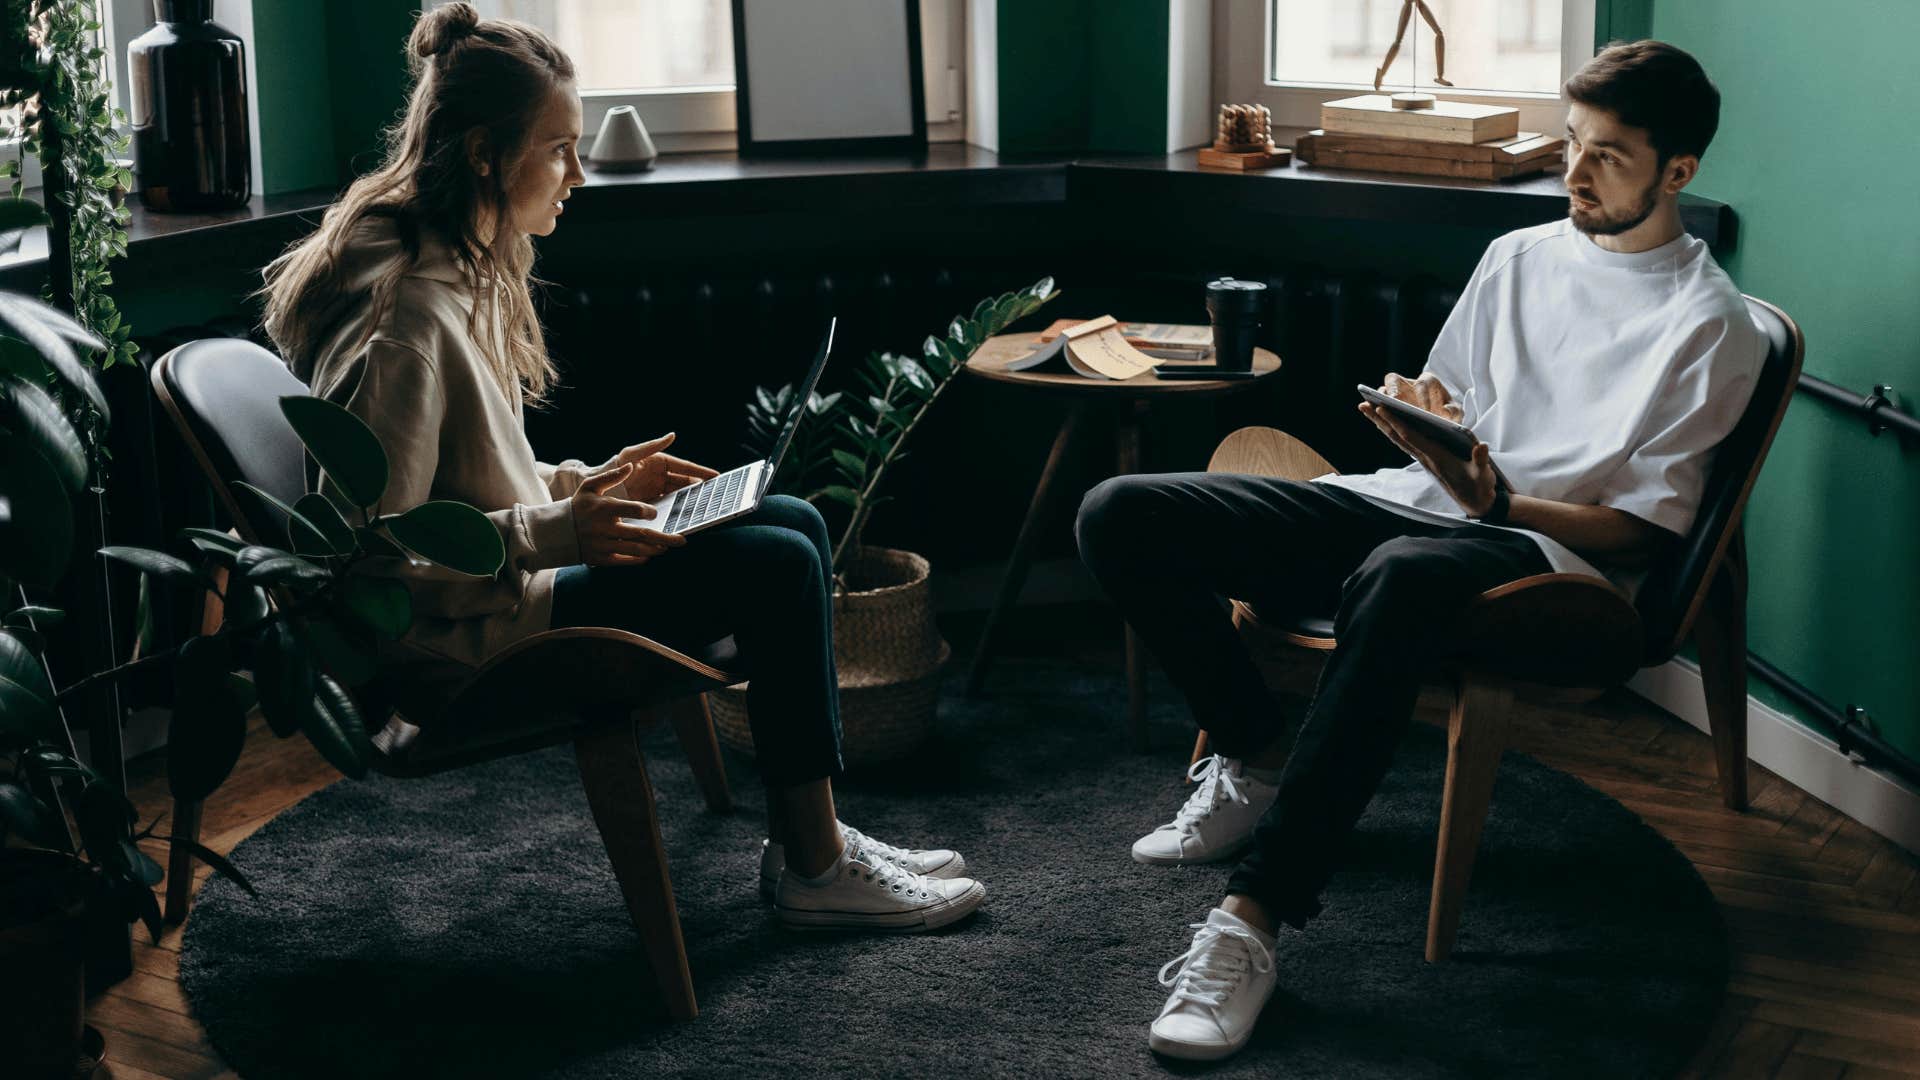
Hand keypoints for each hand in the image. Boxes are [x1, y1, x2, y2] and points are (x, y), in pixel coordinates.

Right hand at [572, 464, 686, 565]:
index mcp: (604, 508)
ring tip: (668, 546)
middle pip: (640, 534)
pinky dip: (639, 559)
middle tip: (681, 539)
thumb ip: (611, 476)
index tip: (655, 513)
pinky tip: (650, 554)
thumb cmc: (578, 506)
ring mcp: (603, 545)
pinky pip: (625, 561)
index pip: (632, 510)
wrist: (556, 532)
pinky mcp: (601, 559)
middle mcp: (604, 528)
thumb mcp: (590, 486)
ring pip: (636, 549)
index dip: (647, 512)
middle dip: (664, 538)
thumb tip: (631, 465)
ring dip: (655, 549)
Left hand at [598, 433, 718, 501]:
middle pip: (686, 482)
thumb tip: (672, 435)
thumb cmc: (615, 466)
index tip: (716, 476)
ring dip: (692, 500)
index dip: (701, 472)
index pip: (685, 467)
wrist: (599, 488)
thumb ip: (652, 445)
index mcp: (660, 462)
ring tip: (705, 505)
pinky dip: (679, 510)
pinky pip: (670, 506)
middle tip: (715, 494)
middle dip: (701, 488)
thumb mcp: (632, 454)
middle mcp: (662, 476)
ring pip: (681, 495)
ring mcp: (658, 490)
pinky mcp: (653, 503)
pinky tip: (687, 516)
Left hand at [1358, 402, 1500, 517]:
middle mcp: (1425, 458)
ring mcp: (1424, 459)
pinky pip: (1405, 443)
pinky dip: (1393, 431)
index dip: (1396, 422)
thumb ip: (1482, 460)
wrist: (1476, 503)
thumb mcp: (1483, 474)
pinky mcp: (1426, 460)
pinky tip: (1385, 423)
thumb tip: (1482, 446)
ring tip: (1367, 408)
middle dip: (1380, 419)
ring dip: (1381, 424)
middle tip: (1363, 403)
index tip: (1382, 408)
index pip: (1411, 437)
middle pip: (1397, 436)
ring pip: (1398, 439)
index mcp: (1437, 457)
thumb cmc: (1479, 485)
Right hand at [1379, 372, 1463, 421]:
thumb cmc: (1448, 415)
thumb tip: (1445, 411)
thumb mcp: (1456, 414)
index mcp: (1428, 382)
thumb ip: (1454, 412)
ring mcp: (1395, 394)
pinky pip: (1379, 406)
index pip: (1423, 383)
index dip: (1423, 396)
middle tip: (1394, 402)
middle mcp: (1408, 384)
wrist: (1440, 422)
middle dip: (1393, 390)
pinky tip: (1376, 418)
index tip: (1424, 412)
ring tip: (1379, 410)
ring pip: (1383, 391)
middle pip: (1395, 380)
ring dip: (1380, 399)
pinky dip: (1375, 410)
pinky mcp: (1388, 406)